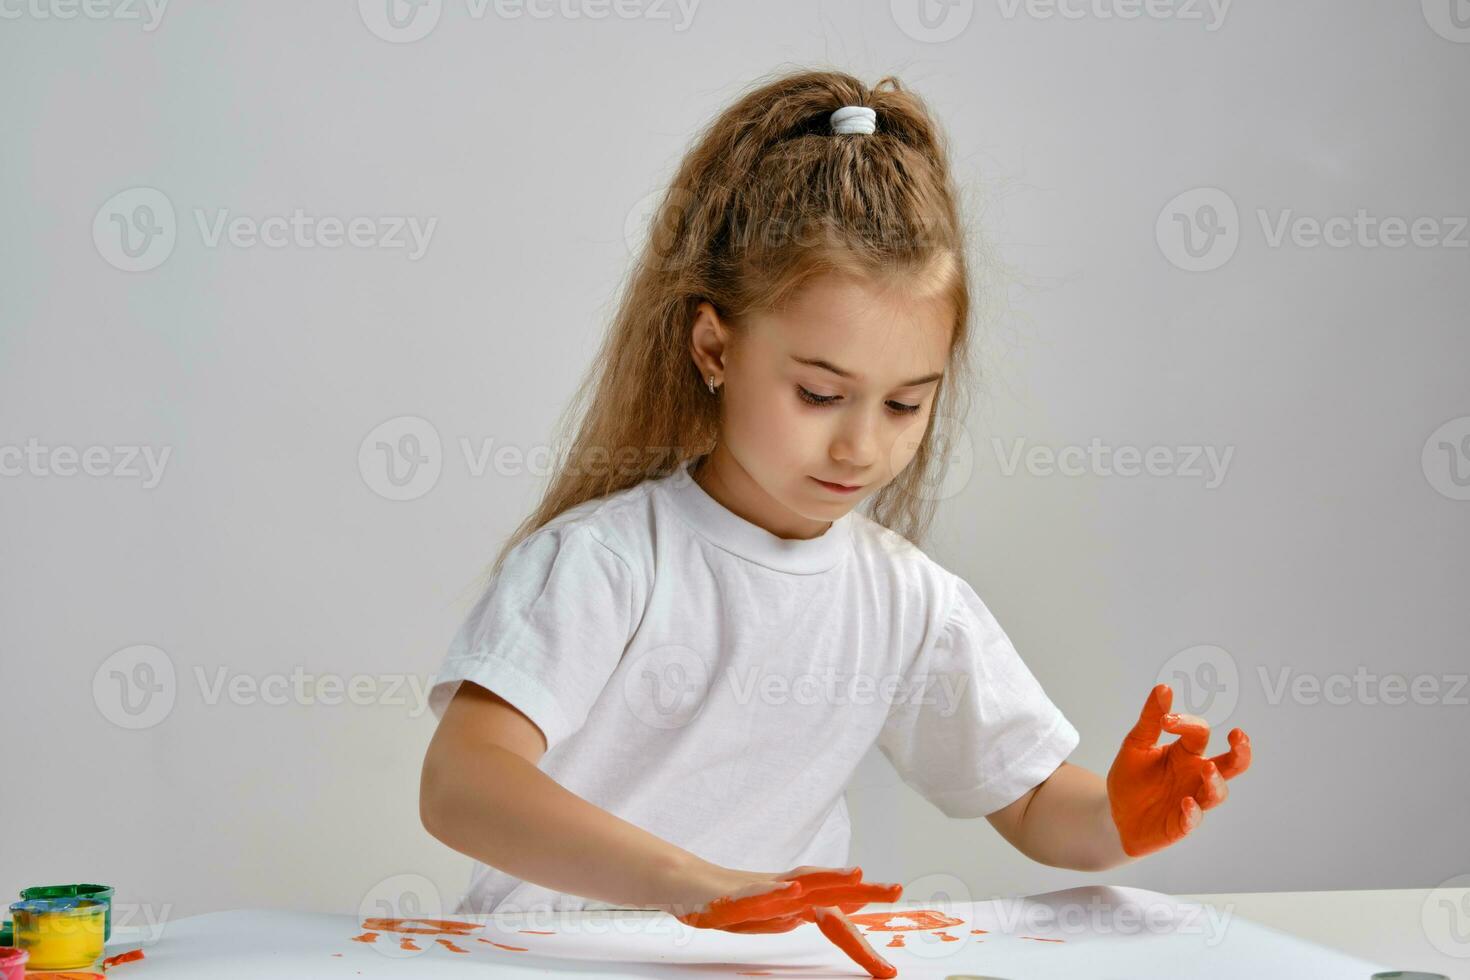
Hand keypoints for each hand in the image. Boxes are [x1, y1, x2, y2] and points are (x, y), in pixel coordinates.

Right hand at [656, 864, 903, 977]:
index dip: (861, 943)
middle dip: (864, 890)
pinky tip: (792, 891)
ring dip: (829, 879)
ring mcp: (759, 889)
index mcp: (795, 904)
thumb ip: (799, 913)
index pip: (835, 920)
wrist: (684, 886)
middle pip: (828, 890)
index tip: (888, 968)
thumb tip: (831, 914)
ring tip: (857, 875)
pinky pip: (757, 893)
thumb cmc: (729, 903)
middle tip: (895, 889)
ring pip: (799, 883)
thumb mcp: (770, 917)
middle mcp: (782, 892)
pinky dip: (775, 892)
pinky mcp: (732, 893)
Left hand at [1106, 683, 1252, 856]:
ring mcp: (1192, 800)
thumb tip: (1164, 687)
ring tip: (1207, 768)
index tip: (1167, 720)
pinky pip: (1193, 819)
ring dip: (1215, 781)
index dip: (1186, 722)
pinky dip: (1193, 812)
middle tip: (1239, 736)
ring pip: (1217, 792)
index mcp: (1187, 753)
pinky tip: (1186, 802)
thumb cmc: (1131, 777)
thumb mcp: (1136, 744)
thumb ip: (1151, 718)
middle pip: (1232, 764)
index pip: (1200, 732)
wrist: (1114, 814)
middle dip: (1241, 751)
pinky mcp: (1180, 824)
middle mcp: (1196, 775)